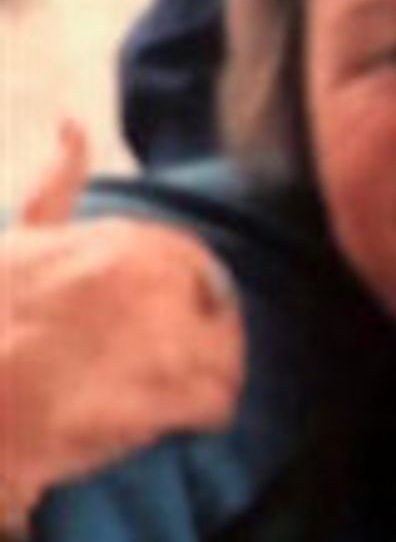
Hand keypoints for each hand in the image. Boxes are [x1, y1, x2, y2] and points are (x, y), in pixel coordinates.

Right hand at [1, 122, 244, 527]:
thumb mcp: (22, 232)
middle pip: (221, 316)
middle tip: (169, 367)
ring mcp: (164, 340)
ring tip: (177, 397)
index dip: (187, 303)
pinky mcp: (162, 398)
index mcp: (133, 242)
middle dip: (202, 342)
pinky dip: (205, 414)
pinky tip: (180, 419)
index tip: (163, 324)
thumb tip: (71, 122)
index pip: (202, 272)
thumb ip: (59, 178)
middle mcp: (157, 284)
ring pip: (227, 360)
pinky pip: (216, 403)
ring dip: (209, 380)